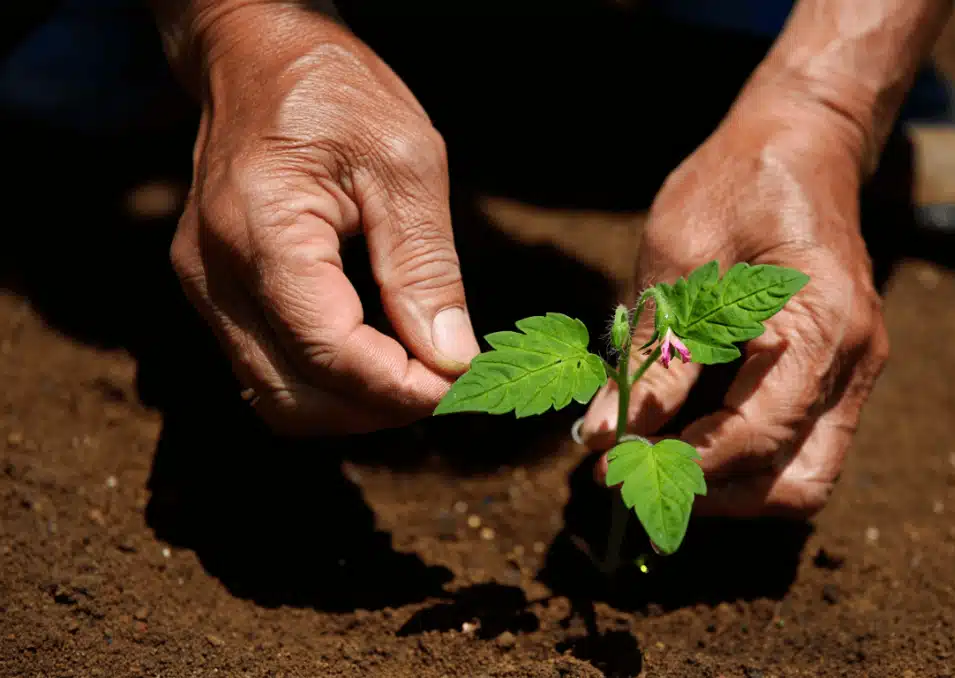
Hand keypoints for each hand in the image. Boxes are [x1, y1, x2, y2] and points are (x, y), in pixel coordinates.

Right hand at [168, 7, 478, 433]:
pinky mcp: (214, 294)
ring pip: (274, 397)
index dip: (398, 386)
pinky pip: (265, 369)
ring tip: (416, 376)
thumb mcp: (405, 160)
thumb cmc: (334, 93)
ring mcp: (205, 288)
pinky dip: (325, 384)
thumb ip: (425, 265)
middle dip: (377, 409)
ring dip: (351, 407)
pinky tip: (377, 359)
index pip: (327, 350)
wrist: (260, 57)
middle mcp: (214, 272)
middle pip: (294, 396)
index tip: (460, 384)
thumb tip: (451, 358)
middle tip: (445, 385)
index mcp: (260, 230)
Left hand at [580, 104, 888, 517]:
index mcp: (822, 322)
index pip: (760, 434)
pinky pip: (800, 444)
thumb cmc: (737, 183)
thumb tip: (606, 434)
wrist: (801, 142)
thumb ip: (655, 352)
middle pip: (798, 483)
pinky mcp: (837, 373)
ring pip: (803, 475)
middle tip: (637, 480)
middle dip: (716, 498)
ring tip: (655, 463)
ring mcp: (854, 371)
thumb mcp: (681, 257)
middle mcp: (853, 360)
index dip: (685, 465)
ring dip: (731, 488)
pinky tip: (686, 436)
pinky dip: (744, 459)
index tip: (615, 468)